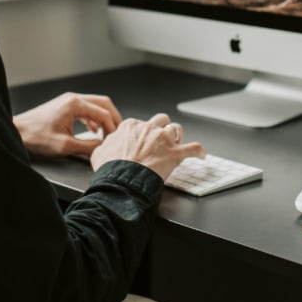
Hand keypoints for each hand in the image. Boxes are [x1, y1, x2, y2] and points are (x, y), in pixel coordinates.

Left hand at [13, 92, 122, 158]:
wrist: (17, 132)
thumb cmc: (36, 137)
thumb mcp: (65, 146)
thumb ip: (88, 146)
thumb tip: (103, 148)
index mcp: (75, 104)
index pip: (104, 113)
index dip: (112, 127)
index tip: (114, 141)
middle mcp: (73, 98)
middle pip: (103, 103)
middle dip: (113, 118)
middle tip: (118, 133)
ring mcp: (68, 101)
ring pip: (95, 105)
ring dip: (104, 118)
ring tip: (108, 133)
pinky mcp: (64, 106)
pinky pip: (86, 108)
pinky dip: (93, 118)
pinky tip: (93, 130)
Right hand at [90, 113, 204, 180]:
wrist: (121, 181)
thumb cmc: (110, 169)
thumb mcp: (100, 152)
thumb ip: (107, 144)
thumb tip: (107, 144)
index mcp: (131, 126)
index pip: (140, 123)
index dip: (143, 132)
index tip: (143, 140)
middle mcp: (149, 128)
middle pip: (161, 120)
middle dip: (162, 128)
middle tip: (161, 138)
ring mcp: (163, 140)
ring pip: (176, 129)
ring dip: (177, 136)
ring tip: (177, 144)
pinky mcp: (175, 154)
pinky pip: (194, 148)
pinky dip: (199, 151)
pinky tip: (201, 154)